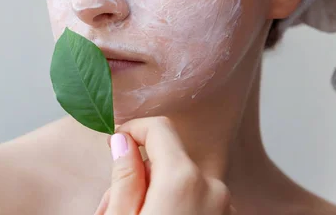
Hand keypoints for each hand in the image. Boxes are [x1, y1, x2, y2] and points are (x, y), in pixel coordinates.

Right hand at [94, 117, 234, 214]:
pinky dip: (174, 205)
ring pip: (181, 180)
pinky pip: (196, 198)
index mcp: (184, 180)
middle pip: (168, 157)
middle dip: (139, 172)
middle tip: (110, 204)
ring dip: (155, 191)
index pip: (158, 127)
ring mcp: (225, 207)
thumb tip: (122, 141)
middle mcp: (212, 187)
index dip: (132, 129)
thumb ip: (124, 176)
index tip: (113, 144)